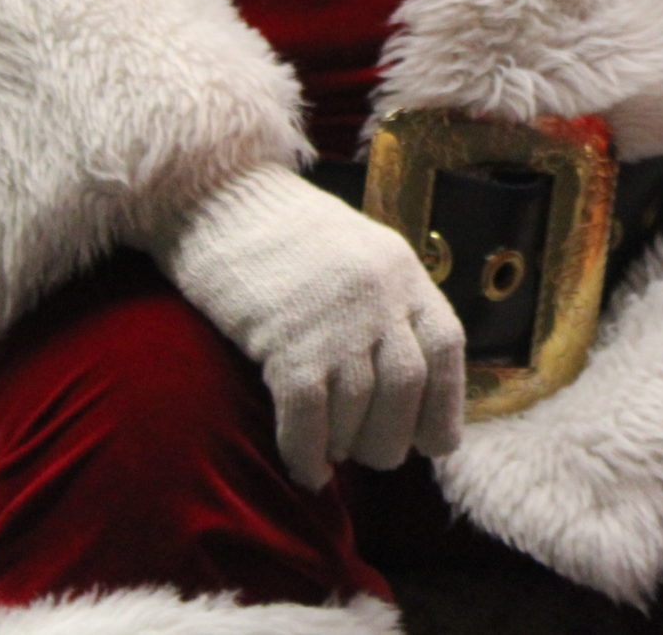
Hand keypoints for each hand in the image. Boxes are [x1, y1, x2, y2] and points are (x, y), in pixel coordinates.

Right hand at [144, 163, 466, 488]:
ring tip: (332, 456)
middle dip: (393, 435)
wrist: (216, 194)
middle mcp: (379, 293)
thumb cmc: (280, 233)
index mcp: (402, 270)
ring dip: (348, 446)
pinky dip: (307, 452)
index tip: (434, 442)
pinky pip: (308, 416)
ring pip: (360, 409)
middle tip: (372, 454)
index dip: (446, 403)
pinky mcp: (285, 340)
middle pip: (407, 387)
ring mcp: (335, 317)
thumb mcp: (356, 253)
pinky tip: (304, 468)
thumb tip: (403, 381)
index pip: (447, 347)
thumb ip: (385, 303)